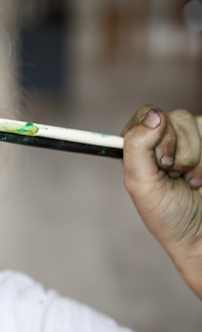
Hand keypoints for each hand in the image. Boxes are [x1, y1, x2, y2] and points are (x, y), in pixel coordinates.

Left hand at [122, 106, 201, 298]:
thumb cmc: (168, 216)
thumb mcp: (141, 183)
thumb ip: (137, 147)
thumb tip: (154, 115)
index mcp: (143, 146)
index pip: (146, 115)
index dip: (152, 134)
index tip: (159, 162)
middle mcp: (168, 140)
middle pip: (174, 117)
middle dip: (175, 150)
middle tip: (173, 175)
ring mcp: (195, 142)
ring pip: (196, 123)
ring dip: (194, 158)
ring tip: (191, 181)